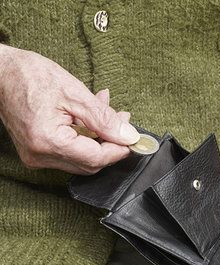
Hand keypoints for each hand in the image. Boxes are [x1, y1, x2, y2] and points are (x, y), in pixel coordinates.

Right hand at [0, 45, 139, 174]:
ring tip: (108, 111)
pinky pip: (69, 151)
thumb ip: (104, 118)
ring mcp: (36, 156)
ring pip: (82, 159)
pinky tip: (92, 117)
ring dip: (100, 138)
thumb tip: (128, 136)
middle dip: (111, 144)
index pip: (95, 158)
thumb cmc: (31, 76)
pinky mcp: (36, 151)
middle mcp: (40, 155)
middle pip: (90, 163)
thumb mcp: (75, 93)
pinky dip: (85, 137)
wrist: (1, 72)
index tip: (134, 138)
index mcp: (48, 141)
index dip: (119, 149)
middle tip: (123, 121)